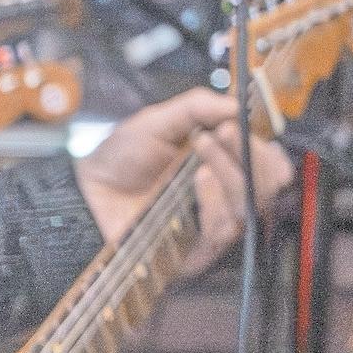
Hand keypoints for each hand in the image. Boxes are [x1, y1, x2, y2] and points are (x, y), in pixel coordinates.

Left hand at [75, 88, 292, 278]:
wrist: (84, 191)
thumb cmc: (120, 159)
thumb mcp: (156, 121)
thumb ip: (197, 107)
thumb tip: (238, 103)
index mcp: (224, 164)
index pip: (269, 161)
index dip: (264, 144)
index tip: (240, 123)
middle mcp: (225, 194)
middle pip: (269, 184)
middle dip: (250, 155)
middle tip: (224, 133)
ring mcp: (212, 222)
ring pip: (250, 204)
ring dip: (231, 172)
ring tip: (203, 149)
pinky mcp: (196, 248)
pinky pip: (223, 228)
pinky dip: (215, 200)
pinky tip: (200, 179)